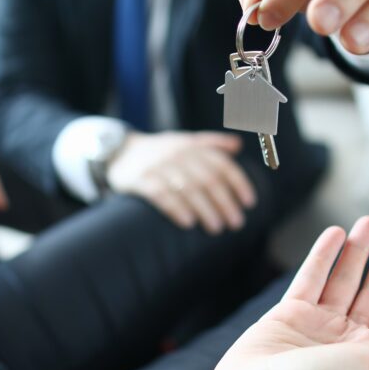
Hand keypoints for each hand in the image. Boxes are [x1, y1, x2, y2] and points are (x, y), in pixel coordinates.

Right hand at [107, 131, 255, 234]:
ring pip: (187, 188)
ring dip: (205, 209)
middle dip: (224, 202)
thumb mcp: (183, 141)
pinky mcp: (140, 180)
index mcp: (191, 146)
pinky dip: (176, 208)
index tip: (249, 203)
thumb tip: (238, 144)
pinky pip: (161, 195)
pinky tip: (188, 222)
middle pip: (207, 179)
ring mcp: (158, 166)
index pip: (221, 163)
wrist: (119, 151)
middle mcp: (177, 154)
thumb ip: (211, 143)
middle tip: (236, 223)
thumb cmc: (160, 152)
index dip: (238, 183)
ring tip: (216, 228)